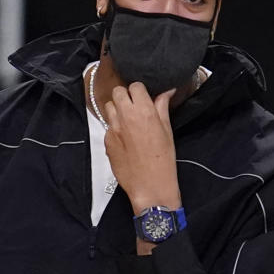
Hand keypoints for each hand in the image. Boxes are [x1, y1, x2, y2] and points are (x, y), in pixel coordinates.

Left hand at [102, 81, 181, 210]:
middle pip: (118, 92)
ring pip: (109, 107)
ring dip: (117, 110)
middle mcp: (125, 116)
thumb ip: (162, 108)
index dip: (140, 91)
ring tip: (128, 121)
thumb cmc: (163, 161)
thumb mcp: (167, 131)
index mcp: (144, 111)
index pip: (135, 86)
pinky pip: (108, 126)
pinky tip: (125, 140)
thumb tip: (166, 91)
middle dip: (125, 96)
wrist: (150, 187)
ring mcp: (113, 128)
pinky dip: (115, 128)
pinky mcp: (106, 141)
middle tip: (134, 107)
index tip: (143, 97)